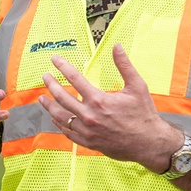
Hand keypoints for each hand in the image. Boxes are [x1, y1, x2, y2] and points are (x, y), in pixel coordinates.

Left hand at [38, 43, 181, 171]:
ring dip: (49, 105)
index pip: (74, 79)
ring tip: (42, 98)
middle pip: (62, 97)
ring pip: (61, 116)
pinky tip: (54, 117)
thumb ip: (125, 65)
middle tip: (45, 76)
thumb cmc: (143, 114)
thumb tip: (116, 46)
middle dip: (51, 84)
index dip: (63, 67)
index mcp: (99, 100)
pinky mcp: (88, 142)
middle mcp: (89, 115)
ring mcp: (87, 130)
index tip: (54, 59)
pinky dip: (59, 123)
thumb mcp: (137, 86)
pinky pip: (67, 132)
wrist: (149, 143)